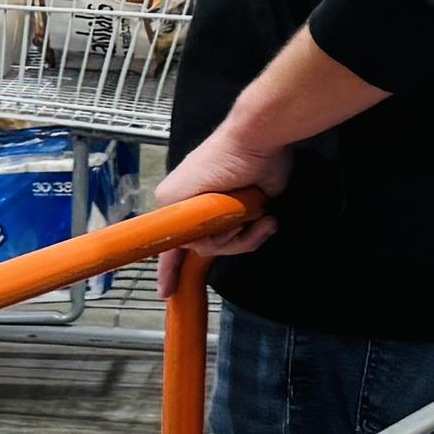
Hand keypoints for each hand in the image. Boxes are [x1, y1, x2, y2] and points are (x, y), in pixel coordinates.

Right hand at [152, 122, 286, 294]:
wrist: (257, 141)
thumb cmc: (216, 161)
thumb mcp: (177, 194)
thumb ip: (171, 225)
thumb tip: (187, 246)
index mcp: (178, 208)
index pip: (170, 247)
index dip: (169, 270)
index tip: (166, 291)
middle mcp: (199, 214)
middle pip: (203, 250)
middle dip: (221, 242)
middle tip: (231, 226)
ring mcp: (224, 215)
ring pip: (228, 247)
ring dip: (244, 236)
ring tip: (255, 216)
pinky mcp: (248, 214)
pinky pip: (249, 240)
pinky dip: (258, 232)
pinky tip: (267, 219)